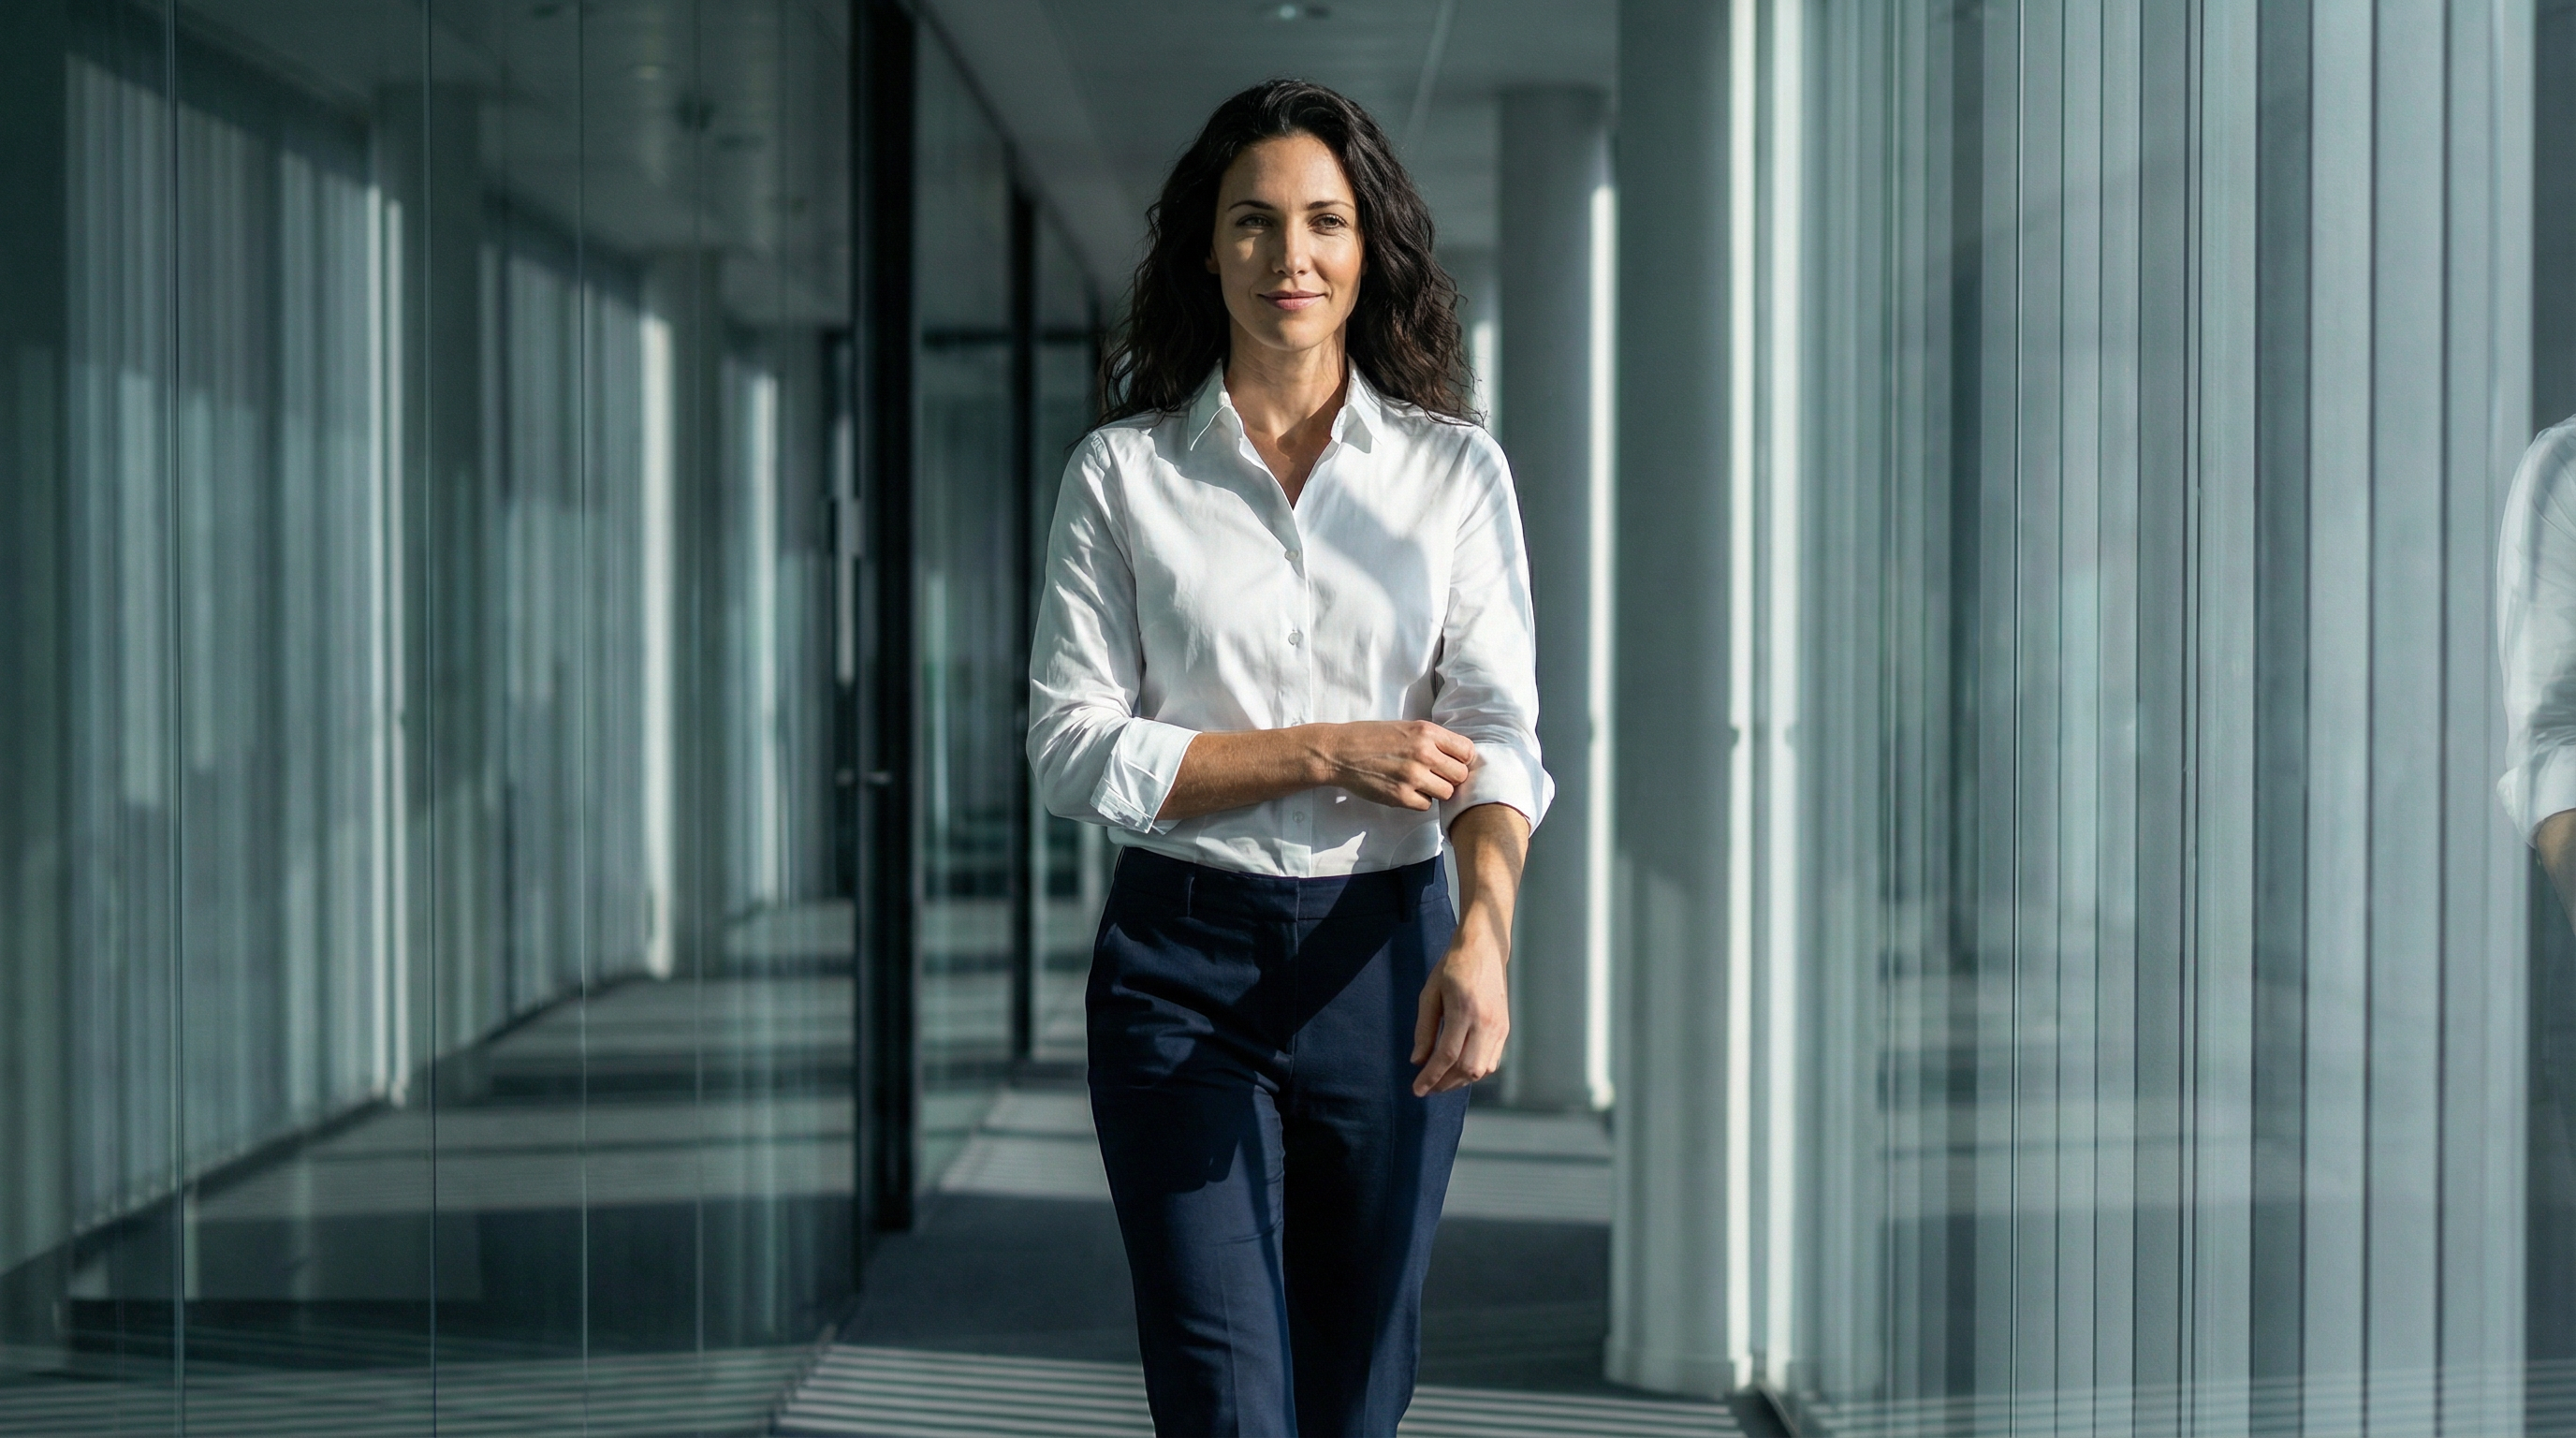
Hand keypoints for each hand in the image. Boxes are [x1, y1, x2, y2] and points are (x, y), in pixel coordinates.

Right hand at [1319, 720, 1475, 810]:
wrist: (1340, 752)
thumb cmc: (1371, 737)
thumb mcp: (1406, 727)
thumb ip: (1432, 740)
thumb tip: (1458, 756)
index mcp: (1426, 732)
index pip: (1467, 751)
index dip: (1463, 759)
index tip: (1453, 763)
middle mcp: (1423, 753)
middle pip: (1460, 775)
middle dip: (1451, 777)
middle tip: (1436, 775)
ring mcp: (1412, 776)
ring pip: (1447, 793)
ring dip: (1436, 791)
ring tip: (1421, 783)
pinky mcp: (1400, 796)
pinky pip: (1426, 805)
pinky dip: (1420, 801)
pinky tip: (1407, 790)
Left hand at [1410, 924, 1508, 1095]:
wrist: (1484, 949)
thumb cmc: (1453, 967)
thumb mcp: (1430, 994)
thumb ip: (1424, 1030)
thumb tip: (1418, 1061)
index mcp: (1464, 1010)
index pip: (1447, 1055)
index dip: (1431, 1076)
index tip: (1417, 1089)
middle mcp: (1486, 1022)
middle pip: (1467, 1068)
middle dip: (1445, 1084)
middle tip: (1426, 1088)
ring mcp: (1500, 1027)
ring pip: (1482, 1069)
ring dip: (1460, 1081)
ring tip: (1441, 1081)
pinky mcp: (1505, 1029)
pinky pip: (1492, 1061)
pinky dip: (1475, 1072)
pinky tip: (1459, 1070)